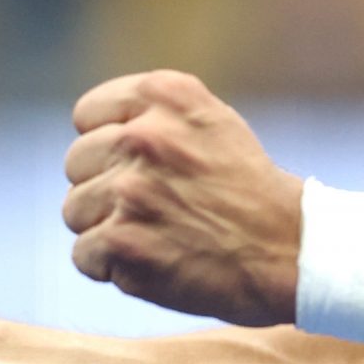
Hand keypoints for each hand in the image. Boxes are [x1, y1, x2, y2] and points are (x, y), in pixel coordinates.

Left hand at [62, 70, 305, 326]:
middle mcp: (144, 136)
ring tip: (154, 235)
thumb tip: (92, 130)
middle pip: (76, 163)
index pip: (86, 116)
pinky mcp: (123, 241)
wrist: (289, 249)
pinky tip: (151, 261)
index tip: (137, 167)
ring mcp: (130, 190)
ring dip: (106, 229)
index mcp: (164, 95)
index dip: (107, 145)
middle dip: (104, 188)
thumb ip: (151, 113)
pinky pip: (84, 255)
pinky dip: (111, 267)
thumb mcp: (210, 121)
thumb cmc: (248, 188)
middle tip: (151, 208)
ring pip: (74, 211)